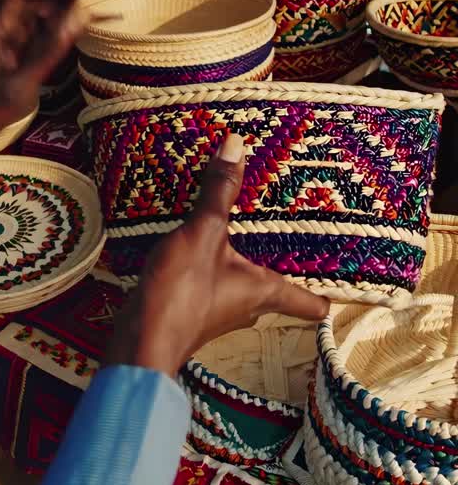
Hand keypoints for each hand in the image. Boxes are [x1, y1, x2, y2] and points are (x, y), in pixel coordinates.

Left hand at [0, 0, 110, 152]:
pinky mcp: (11, 48)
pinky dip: (64, 16)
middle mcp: (5, 24)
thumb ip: (48, 52)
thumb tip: (79, 17)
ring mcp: (8, 35)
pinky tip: (83, 16)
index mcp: (1, 27)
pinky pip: (42, 25)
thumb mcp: (15, 89)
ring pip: (43, 5)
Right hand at [106, 135, 328, 376]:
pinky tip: (203, 245)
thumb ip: (219, 191)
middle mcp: (250, 306)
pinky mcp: (195, 310)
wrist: (138, 341)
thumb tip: (236, 144)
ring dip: (245, 262)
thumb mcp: (202, 234)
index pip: (312, 303)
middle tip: (294, 230)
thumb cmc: (182, 294)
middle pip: (278, 288)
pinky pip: (216, 283)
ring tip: (247, 228)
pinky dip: (216, 266)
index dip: (330, 292)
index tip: (346, 273)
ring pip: (245, 285)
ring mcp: (221, 311)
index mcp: (265, 291)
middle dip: (284, 262)